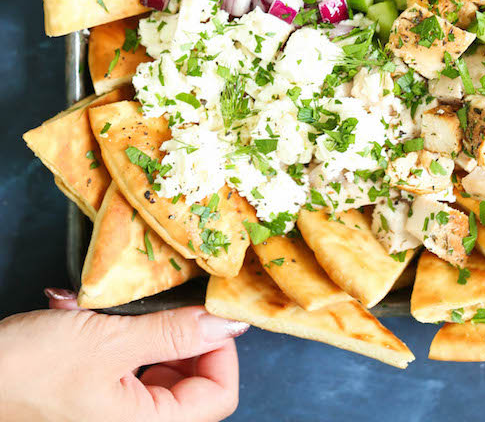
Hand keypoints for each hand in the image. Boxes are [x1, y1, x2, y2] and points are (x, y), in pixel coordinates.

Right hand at [0, 291, 247, 421]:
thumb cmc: (28, 370)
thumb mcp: (109, 342)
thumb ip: (174, 332)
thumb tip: (229, 323)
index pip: (218, 394)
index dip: (219, 348)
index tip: (202, 310)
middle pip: (192, 382)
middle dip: (175, 334)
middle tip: (153, 302)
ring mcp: (113, 415)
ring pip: (158, 367)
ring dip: (140, 330)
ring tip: (105, 310)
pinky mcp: (93, 398)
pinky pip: (125, 365)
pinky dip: (113, 336)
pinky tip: (79, 314)